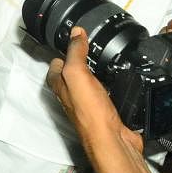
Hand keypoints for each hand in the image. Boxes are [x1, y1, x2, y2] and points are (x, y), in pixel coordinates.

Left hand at [48, 28, 142, 153]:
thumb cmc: (90, 112)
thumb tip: (76, 32)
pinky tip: (115, 80)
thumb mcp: (77, 74)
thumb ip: (75, 52)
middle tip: (88, 45)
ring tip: (102, 58)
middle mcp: (70, 94)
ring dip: (94, 71)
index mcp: (59, 84)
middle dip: (79, 59)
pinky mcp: (104, 110)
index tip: (72, 37)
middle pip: (72, 71)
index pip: (56, 61)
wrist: (112, 140)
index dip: (63, 48)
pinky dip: (108, 84)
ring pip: (88, 81)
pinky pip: (104, 92)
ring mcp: (87, 103)